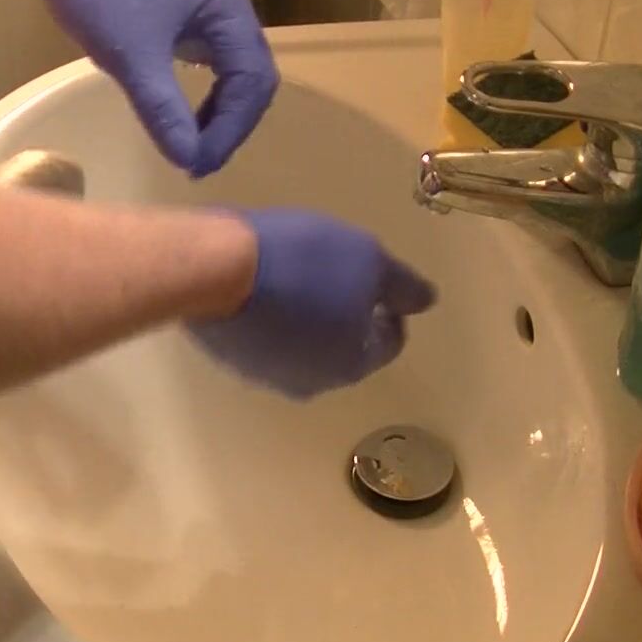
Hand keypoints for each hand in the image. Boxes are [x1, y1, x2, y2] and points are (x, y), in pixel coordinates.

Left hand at [41, 0, 277, 177]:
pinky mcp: (182, 2)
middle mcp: (228, 5)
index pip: (253, 81)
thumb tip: (188, 160)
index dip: (230, 130)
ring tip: (190, 142)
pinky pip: (209, 51)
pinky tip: (175, 103)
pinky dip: (201, 86)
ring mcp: (207, 2)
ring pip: (233, 63)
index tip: (196, 166)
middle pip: (252, 73)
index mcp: (229, 10)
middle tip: (197, 162)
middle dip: (230, 123)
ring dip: (219, 107)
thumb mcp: (130, 53)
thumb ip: (161, 107)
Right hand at [191, 210, 435, 398]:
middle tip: (334, 276)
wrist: (215, 270)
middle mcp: (311, 382)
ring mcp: (264, 375)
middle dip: (346, 317)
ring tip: (295, 279)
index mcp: (352, 364)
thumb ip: (403, 286)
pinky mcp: (228, 360)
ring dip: (306, 320)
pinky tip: (262, 289)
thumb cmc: (303, 263)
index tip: (376, 281)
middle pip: (342, 350)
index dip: (390, 309)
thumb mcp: (367, 259)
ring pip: (300, 348)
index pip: (388, 343)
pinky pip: (264, 341)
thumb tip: (426, 301)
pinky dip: (271, 321)